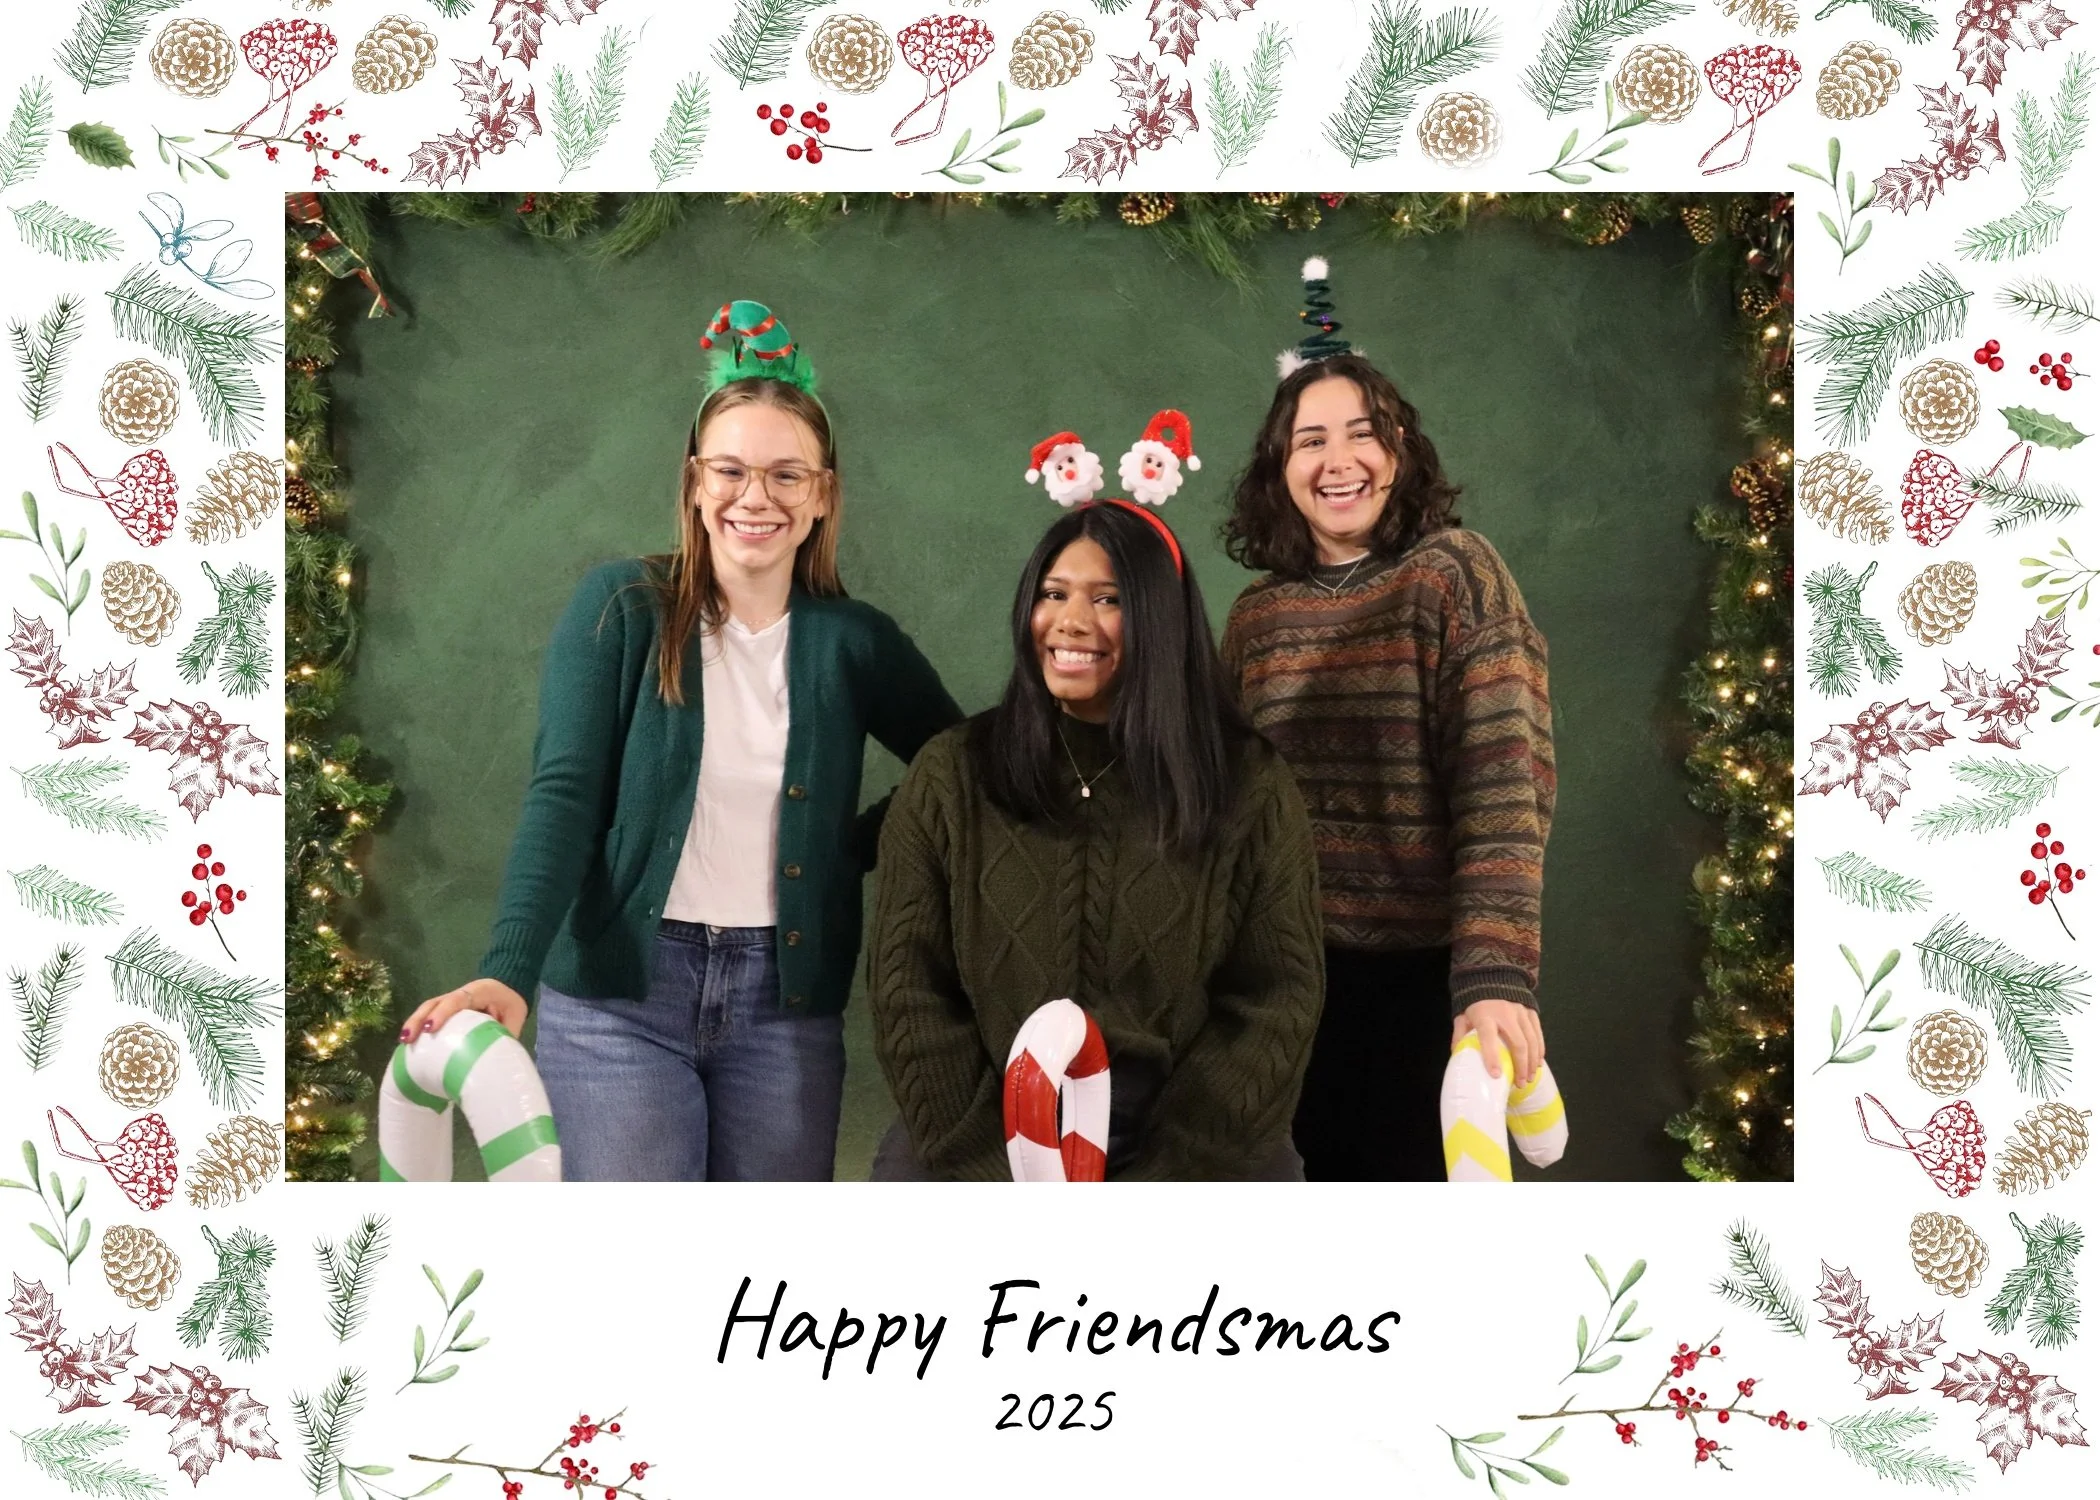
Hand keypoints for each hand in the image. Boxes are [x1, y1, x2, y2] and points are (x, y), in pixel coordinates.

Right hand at [400, 978, 527, 1041]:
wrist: (510, 991)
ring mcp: (451, 1000)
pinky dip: (419, 1028)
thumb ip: (504, 1037)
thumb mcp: (514, 1020)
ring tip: (403, 1043)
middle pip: (435, 1002)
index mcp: (481, 991)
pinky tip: (409, 1044)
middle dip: (419, 1020)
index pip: (458, 999)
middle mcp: (461, 994)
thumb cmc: (512, 1006)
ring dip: (414, 1024)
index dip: (443, 1012)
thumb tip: (496, 1066)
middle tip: (408, 1039)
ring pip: (428, 1008)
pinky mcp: (445, 1011)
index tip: (430, 1028)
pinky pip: (429, 1016)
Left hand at [1452, 999, 1543, 1087]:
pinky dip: (1540, 1050)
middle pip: (1518, 1043)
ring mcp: (1521, 1012)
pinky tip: (1538, 1063)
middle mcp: (1505, 1014)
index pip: (1488, 1038)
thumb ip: (1460, 1035)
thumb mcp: (1462, 1016)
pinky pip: (1538, 1033)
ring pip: (1532, 1040)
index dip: (1492, 1057)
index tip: (1496, 1075)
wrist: (1491, 976)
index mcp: (1485, 1016)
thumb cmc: (1475, 1002)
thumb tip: (1458, 1057)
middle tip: (1520, 1083)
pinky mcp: (1531, 1011)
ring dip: (1532, 1062)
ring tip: (1530, 1078)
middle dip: (1521, 1066)